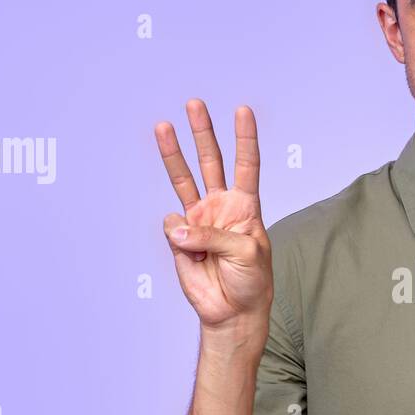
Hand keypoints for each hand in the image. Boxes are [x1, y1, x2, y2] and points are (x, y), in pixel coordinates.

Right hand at [156, 100, 271, 335]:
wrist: (232, 311)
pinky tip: (192, 254)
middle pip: (210, 161)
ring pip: (182, 178)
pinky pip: (171, 227)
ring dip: (173, 152)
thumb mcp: (245, 253)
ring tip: (163, 125)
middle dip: (202, 132)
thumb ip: (212, 235)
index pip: (246, 165)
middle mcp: (220, 206)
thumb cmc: (251, 281)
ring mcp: (197, 219)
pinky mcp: (178, 238)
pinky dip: (179, 238)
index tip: (243, 110)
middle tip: (194, 103)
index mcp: (245, 206)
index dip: (245, 138)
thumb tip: (175, 226)